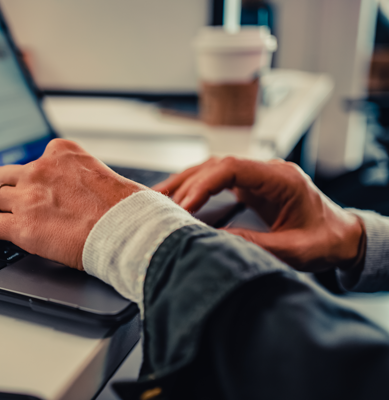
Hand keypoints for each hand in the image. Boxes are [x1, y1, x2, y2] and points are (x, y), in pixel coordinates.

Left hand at [0, 139, 144, 269]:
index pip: (36, 158)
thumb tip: (130, 188)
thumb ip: (95, 178)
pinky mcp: (22, 225)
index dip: (29, 174)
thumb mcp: (111, 177)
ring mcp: (28, 197)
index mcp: (62, 152)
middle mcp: (41, 169)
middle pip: (4, 174)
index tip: (29, 183)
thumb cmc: (128, 209)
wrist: (127, 230)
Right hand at [152, 157, 364, 272]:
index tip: (184, 206)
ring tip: (157, 198)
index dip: (203, 184)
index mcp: (281, 179)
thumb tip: (215, 241)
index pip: (232, 168)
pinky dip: (194, 188)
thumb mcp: (295, 250)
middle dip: (186, 184)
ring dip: (185, 182)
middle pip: (216, 165)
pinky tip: (176, 198)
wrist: (342, 237)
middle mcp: (267, 171)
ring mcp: (257, 177)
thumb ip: (257, 245)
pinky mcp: (251, 186)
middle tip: (161, 205)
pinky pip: (216, 180)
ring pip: (212, 169)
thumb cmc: (325, 241)